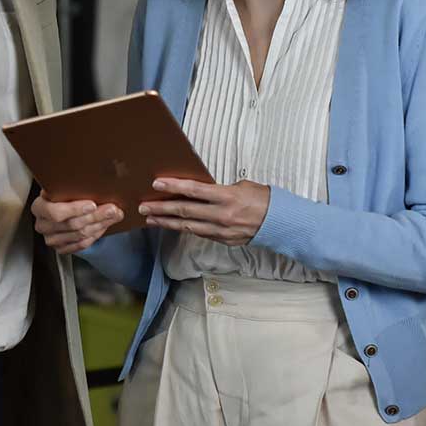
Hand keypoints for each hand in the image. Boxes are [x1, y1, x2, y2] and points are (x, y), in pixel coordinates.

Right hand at [32, 190, 123, 254]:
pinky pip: (81, 244)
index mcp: (39, 206)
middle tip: (111, 209)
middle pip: (71, 224)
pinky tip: (104, 225)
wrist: (60, 209)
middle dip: (95, 216)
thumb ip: (73, 186)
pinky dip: (95, 235)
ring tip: (113, 215)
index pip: (55, 212)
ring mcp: (51, 239)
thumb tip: (97, 182)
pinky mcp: (60, 248)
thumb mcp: (62, 187)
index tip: (93, 204)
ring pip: (79, 235)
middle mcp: (42, 224)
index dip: (75, 209)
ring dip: (99, 225)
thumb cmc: (61, 195)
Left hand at [138, 178, 270, 245]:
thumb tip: (202, 189)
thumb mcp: (241, 185)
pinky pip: (200, 233)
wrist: (281, 223)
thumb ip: (219, 188)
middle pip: (185, 211)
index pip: (194, 190)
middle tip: (143, 207)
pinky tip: (172, 226)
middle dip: (162, 209)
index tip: (156, 184)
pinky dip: (184, 229)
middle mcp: (221, 215)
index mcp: (227, 197)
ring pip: (188, 226)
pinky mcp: (223, 241)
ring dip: (167, 222)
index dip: (173, 187)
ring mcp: (222, 231)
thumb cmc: (262, 198)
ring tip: (150, 219)